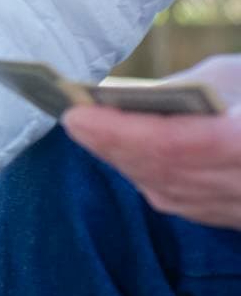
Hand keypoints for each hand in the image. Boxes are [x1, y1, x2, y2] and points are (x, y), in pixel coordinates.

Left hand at [61, 53, 240, 229]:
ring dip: (124, 160)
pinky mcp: (237, 218)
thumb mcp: (239, 76)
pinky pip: (184, 200)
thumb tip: (135, 102)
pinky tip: (124, 155)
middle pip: (162, 170)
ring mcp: (240, 208)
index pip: (174, 145)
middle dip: (112, 143)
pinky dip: (150, 176)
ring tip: (89, 132)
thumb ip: (194, 89)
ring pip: (168, 190)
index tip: (77, 113)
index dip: (121, 132)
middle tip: (72, 118)